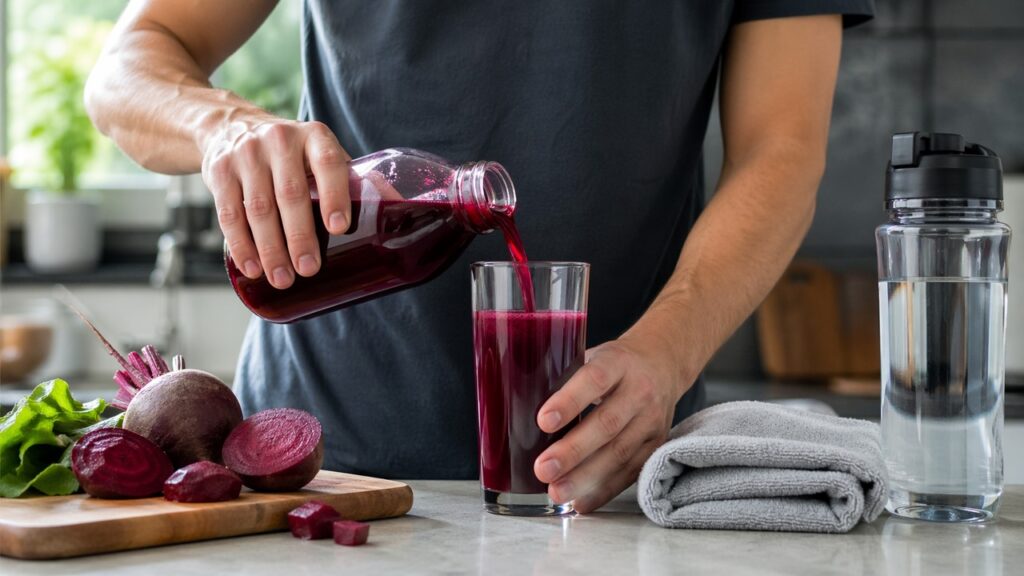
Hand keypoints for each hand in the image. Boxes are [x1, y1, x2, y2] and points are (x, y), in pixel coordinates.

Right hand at [201, 117, 351, 288]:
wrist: (232, 127)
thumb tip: (397, 208)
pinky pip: (228, 213)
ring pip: (258, 208)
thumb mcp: (322, 155)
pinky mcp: (219, 171)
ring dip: (270, 249)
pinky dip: (241, 244)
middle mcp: (279, 140)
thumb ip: (353, 180)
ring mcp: (246, 154)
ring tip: (282, 278)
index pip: (327, 163)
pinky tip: (253, 267)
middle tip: (308, 269)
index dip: (334, 195)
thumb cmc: (292, 154)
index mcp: (314, 136)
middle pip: (290, 194)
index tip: (339, 228)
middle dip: (299, 236)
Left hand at [534, 334, 686, 512]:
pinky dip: (604, 490)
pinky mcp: (656, 444)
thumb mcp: (592, 356)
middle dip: (573, 451)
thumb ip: (564, 377)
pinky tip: (580, 501)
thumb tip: (517, 407)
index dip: (569, 400)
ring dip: (585, 477)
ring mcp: (651, 420)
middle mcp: (639, 391)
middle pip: (607, 424)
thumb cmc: (614, 364)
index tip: (543, 421)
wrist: (662, 364)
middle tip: (543, 469)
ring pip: (619, 453)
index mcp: (618, 362)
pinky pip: (630, 472)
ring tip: (556, 492)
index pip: (595, 379)